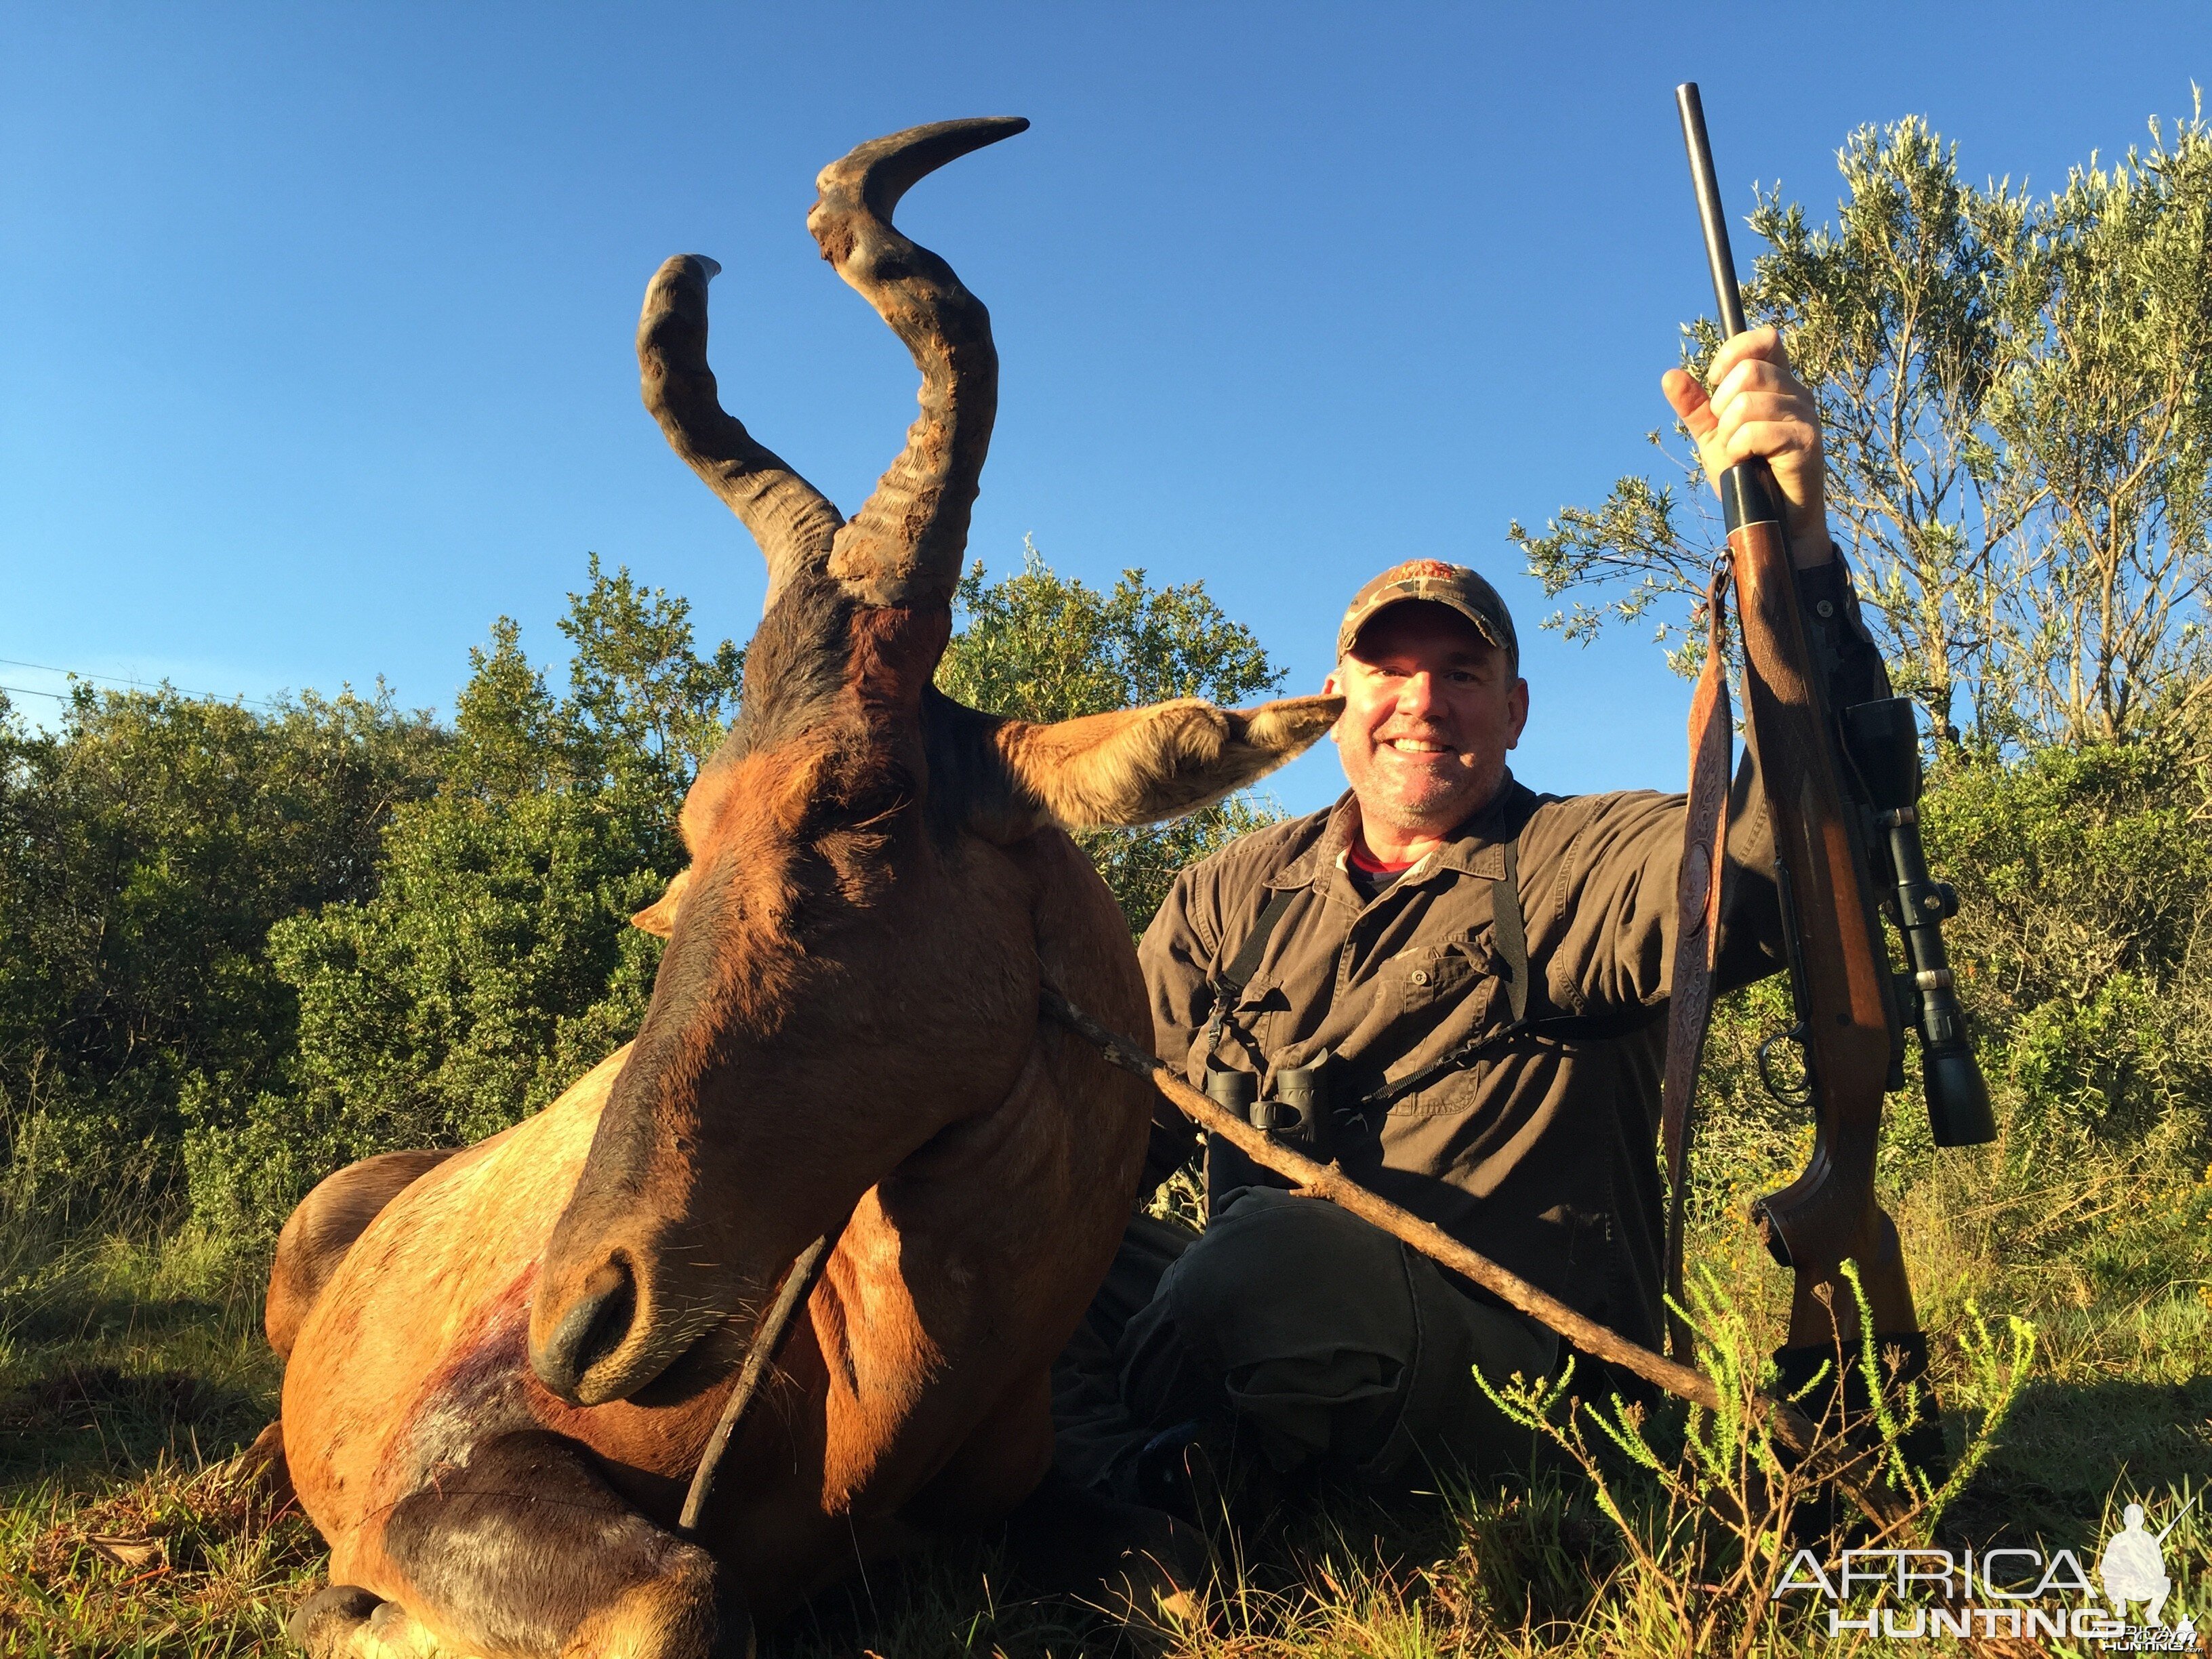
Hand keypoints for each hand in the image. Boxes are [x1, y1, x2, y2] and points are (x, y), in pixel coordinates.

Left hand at [1663, 326, 1833, 566]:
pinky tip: (1747, 463)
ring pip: (1748, 402)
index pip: (1763, 340)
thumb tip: (1669, 375)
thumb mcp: (1715, 436)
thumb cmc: (1749, 474)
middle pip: (1748, 370)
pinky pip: (1755, 431)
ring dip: (1729, 433)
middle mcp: (1796, 393)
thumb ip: (1695, 407)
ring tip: (1740, 453)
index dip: (1732, 354)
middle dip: (1722, 404)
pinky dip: (1739, 449)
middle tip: (1728, 433)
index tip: (1714, 383)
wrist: (1772, 518)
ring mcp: (1804, 416)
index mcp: (1778, 383)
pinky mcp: (1805, 442)